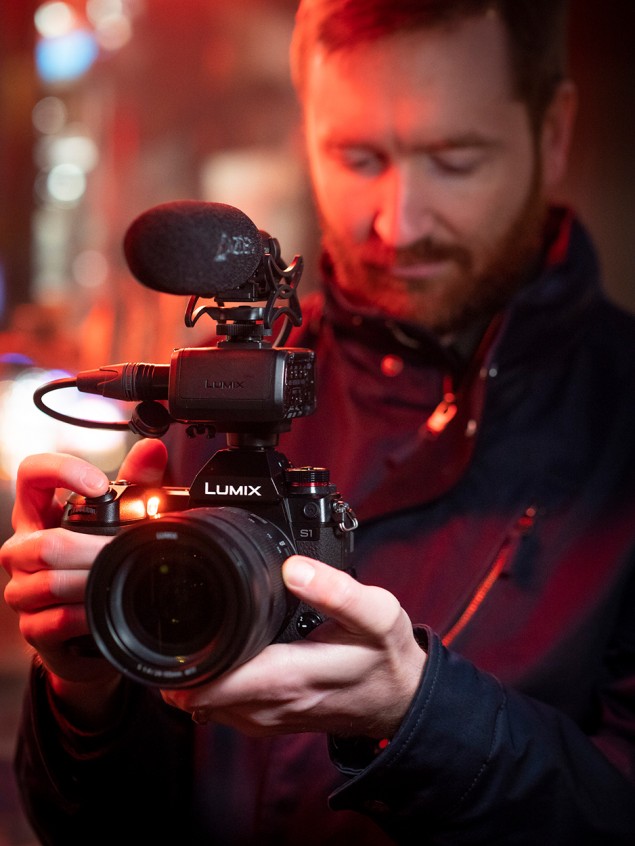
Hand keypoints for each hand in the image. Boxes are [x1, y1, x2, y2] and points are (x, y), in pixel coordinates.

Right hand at [1, 439, 167, 717]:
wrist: (94, 630)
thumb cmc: (101, 564)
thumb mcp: (122, 519)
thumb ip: (137, 483)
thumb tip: (154, 450)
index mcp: (41, 513)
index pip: (32, 474)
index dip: (61, 471)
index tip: (100, 484)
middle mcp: (23, 548)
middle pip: (45, 542)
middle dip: (93, 548)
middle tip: (126, 550)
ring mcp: (23, 588)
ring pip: (49, 580)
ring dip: (91, 581)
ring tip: (118, 578)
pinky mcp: (32, 627)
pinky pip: (54, 618)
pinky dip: (85, 614)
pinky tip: (102, 609)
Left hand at [162, 555, 426, 739]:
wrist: (400, 700)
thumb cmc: (386, 656)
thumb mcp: (377, 614)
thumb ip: (336, 590)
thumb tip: (293, 567)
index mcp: (292, 677)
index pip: (218, 683)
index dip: (186, 662)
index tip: (169, 633)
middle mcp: (274, 704)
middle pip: (200, 696)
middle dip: (178, 666)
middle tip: (167, 628)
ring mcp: (270, 718)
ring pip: (206, 707)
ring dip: (190, 678)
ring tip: (185, 641)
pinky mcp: (270, 721)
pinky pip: (223, 711)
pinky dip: (207, 690)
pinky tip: (211, 663)